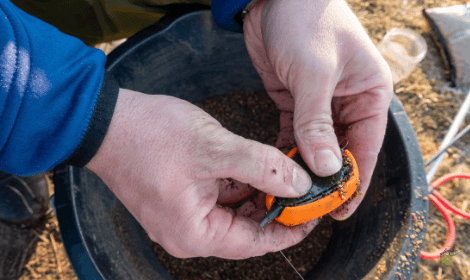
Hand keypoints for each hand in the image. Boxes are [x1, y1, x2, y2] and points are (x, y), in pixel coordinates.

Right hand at [86, 88, 316, 258]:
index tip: (313, 214)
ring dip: (257, 193)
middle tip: (301, 186)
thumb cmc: (150, 135)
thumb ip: (263, 167)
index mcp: (195, 233)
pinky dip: (238, 185)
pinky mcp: (177, 200)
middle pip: (245, 229)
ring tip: (281, 172)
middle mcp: (186, 233)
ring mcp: (180, 217)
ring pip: (233, 212)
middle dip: (275, 207)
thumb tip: (299, 184)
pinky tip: (253, 166)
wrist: (104, 121)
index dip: (290, 229)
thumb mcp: (216, 147)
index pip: (256, 242)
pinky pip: (217, 199)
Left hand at [243, 0, 392, 218]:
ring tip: (290, 194)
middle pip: (341, 150)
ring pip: (316, 145)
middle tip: (308, 206)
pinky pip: (294, 133)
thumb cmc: (306, 21)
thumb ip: (317, 122)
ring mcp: (320, 103)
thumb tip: (324, 167)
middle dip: (325, 178)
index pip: (366, 146)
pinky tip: (278, 167)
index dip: (353, 179)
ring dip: (304, 167)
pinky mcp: (295, 101)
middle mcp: (349, 102)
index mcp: (369, 93)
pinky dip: (287, 150)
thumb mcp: (314, 74)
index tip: (339, 207)